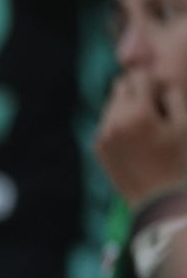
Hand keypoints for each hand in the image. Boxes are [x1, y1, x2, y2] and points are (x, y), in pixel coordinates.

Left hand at [95, 71, 186, 208]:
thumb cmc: (180, 160)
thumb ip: (172, 96)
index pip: (138, 76)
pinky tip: (137, 138)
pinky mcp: (98, 148)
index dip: (153, 80)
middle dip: (137, 90)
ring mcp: (103, 136)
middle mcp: (114, 122)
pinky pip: (107, 124)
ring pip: (111, 105)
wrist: (158, 200)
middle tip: (155, 105)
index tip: (163, 91)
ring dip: (127, 106)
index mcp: (138, 113)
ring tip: (148, 123)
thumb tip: (159, 79)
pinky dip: (119, 123)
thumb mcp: (185, 124)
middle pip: (120, 87)